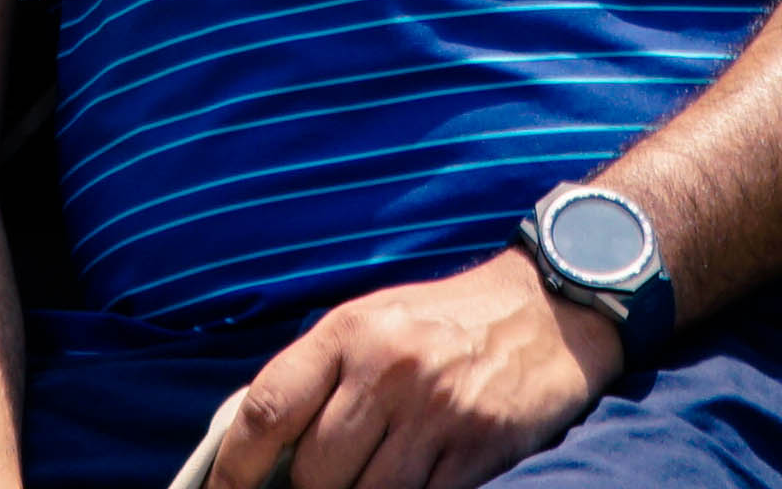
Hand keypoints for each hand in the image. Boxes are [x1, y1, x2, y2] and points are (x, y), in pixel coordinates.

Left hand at [206, 251, 617, 488]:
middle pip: (313, 472)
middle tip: (319, 484)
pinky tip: (414, 479)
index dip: (232, 469)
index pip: (267, 410)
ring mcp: (435, 411)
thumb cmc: (445, 321)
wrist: (549, 310)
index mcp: (349, 331)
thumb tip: (255, 448)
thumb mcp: (374, 322)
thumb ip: (319, 375)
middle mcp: (388, 368)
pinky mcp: (477, 448)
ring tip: (369, 478)